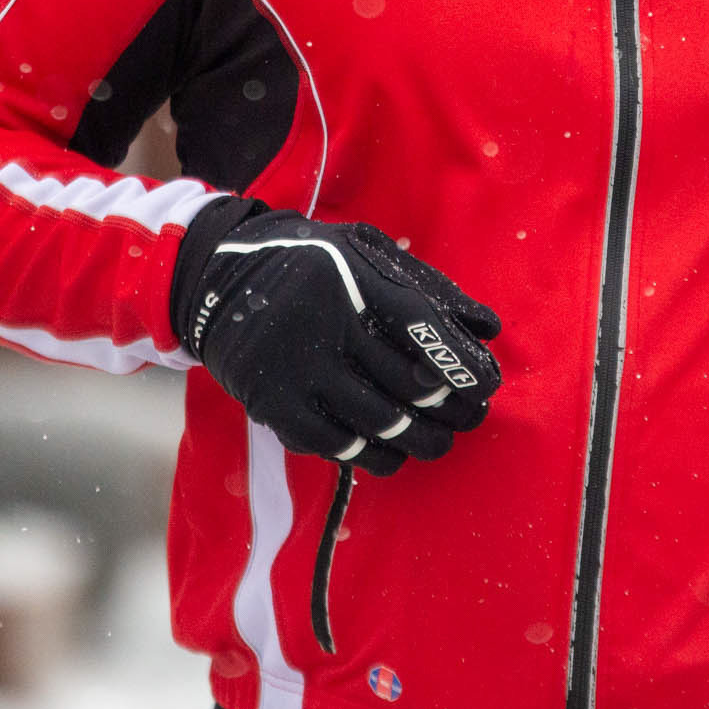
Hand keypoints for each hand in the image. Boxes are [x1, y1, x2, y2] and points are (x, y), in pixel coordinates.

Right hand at [170, 198, 503, 475]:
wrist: (219, 280)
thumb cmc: (314, 265)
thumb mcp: (366, 253)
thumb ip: (427, 287)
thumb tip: (489, 328)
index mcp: (351, 278)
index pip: (422, 327)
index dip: (461, 362)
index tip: (487, 384)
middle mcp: (324, 324)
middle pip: (406, 383)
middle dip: (452, 409)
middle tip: (472, 418)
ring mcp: (296, 368)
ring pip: (377, 421)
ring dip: (420, 440)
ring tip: (440, 441)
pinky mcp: (274, 404)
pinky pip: (336, 444)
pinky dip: (373, 455)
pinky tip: (393, 452)